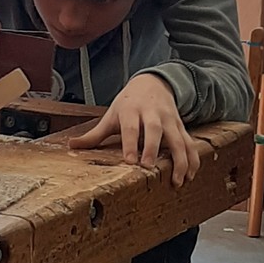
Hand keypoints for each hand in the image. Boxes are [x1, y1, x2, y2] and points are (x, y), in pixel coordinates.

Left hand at [69, 74, 200, 186]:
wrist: (153, 83)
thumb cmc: (128, 103)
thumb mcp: (111, 115)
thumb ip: (94, 134)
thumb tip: (71, 146)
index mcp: (131, 111)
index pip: (130, 127)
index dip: (130, 144)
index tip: (130, 162)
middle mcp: (151, 114)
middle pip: (154, 130)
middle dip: (153, 148)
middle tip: (150, 167)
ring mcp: (169, 119)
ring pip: (177, 138)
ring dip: (179, 159)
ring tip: (178, 180)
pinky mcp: (181, 125)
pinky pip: (189, 142)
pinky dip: (192, 158)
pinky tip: (191, 175)